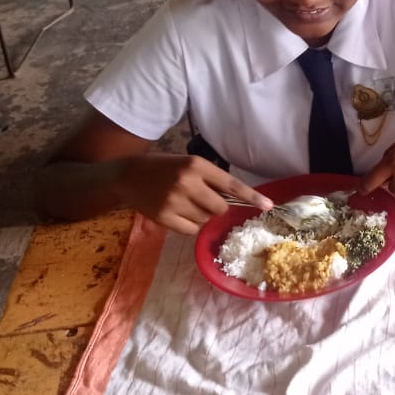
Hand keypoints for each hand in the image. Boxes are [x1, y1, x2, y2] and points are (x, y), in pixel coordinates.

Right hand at [113, 154, 272, 235]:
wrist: (126, 175)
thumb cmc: (163, 168)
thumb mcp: (188, 164)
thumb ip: (210, 179)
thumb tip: (235, 200)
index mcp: (196, 165)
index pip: (230, 184)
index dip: (251, 196)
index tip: (268, 205)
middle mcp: (187, 182)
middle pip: (220, 208)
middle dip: (215, 207)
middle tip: (200, 200)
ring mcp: (175, 202)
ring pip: (205, 220)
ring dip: (200, 216)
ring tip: (183, 204)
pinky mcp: (164, 217)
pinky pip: (191, 230)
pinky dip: (189, 225)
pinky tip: (176, 214)